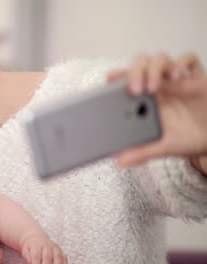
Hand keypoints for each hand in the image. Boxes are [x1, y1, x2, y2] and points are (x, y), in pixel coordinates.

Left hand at [21, 233, 66, 263]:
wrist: (36, 237)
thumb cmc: (30, 247)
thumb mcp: (25, 250)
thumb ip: (28, 257)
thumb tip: (31, 263)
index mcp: (36, 245)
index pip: (36, 256)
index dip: (36, 263)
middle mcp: (46, 245)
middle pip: (47, 257)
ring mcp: (55, 248)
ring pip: (57, 257)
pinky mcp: (60, 251)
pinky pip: (64, 257)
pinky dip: (64, 263)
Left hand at [107, 52, 206, 169]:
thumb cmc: (185, 139)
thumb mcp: (161, 148)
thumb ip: (141, 152)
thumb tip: (120, 161)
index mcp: (145, 99)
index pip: (127, 79)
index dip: (118, 75)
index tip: (110, 79)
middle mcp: (159, 85)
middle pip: (141, 64)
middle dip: (135, 71)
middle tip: (135, 89)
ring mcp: (176, 80)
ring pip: (160, 58)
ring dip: (155, 68)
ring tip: (155, 86)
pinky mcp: (197, 78)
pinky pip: (189, 59)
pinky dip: (182, 62)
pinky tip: (179, 76)